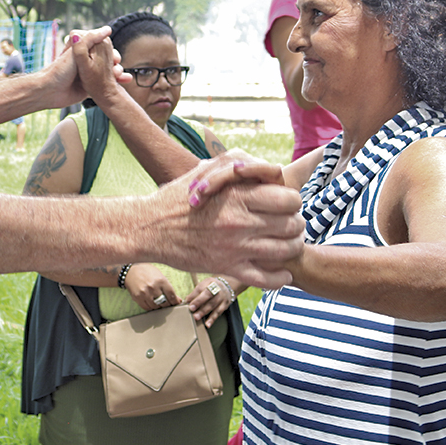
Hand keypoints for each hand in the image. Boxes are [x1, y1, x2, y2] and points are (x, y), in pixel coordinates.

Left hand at [67, 29, 130, 107]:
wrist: (50, 93)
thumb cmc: (60, 71)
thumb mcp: (77, 52)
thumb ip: (91, 39)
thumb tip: (108, 29)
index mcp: (80, 49)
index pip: (99, 44)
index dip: (109, 48)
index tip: (114, 54)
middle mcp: (84, 60)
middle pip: (105, 58)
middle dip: (114, 62)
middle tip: (117, 65)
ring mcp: (86, 74)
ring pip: (106, 71)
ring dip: (116, 72)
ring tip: (122, 76)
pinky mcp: (88, 87)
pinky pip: (103, 84)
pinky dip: (114, 83)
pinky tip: (123, 82)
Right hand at [123, 263, 179, 310]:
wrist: (131, 271)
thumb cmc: (147, 272)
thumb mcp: (160, 276)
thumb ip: (168, 288)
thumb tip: (177, 300)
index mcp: (161, 280)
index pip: (172, 295)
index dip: (175, 301)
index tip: (175, 303)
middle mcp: (153, 287)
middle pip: (165, 302)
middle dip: (167, 304)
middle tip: (167, 303)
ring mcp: (144, 293)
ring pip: (156, 306)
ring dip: (159, 306)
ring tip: (159, 302)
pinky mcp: (137, 298)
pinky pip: (147, 308)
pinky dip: (151, 307)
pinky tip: (152, 303)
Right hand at [152, 157, 303, 288]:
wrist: (150, 227)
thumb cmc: (179, 197)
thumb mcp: (208, 169)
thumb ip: (240, 165)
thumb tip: (268, 168)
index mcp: (239, 194)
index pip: (290, 198)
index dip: (292, 201)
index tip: (285, 204)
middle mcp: (242, 220)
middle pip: (293, 224)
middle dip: (295, 224)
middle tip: (287, 225)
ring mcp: (236, 246)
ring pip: (286, 250)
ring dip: (291, 248)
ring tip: (286, 245)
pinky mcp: (228, 267)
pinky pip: (268, 278)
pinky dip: (280, 277)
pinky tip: (280, 272)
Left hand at [186, 276, 236, 327]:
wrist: (226, 288)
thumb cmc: (211, 287)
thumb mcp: (204, 285)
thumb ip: (196, 293)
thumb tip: (187, 300)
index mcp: (210, 282)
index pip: (201, 288)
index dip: (194, 295)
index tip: (187, 301)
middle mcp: (217, 289)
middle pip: (208, 296)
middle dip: (199, 303)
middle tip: (191, 309)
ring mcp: (222, 297)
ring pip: (213, 305)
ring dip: (204, 312)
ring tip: (196, 318)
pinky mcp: (225, 305)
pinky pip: (218, 313)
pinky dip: (212, 319)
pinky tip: (207, 324)